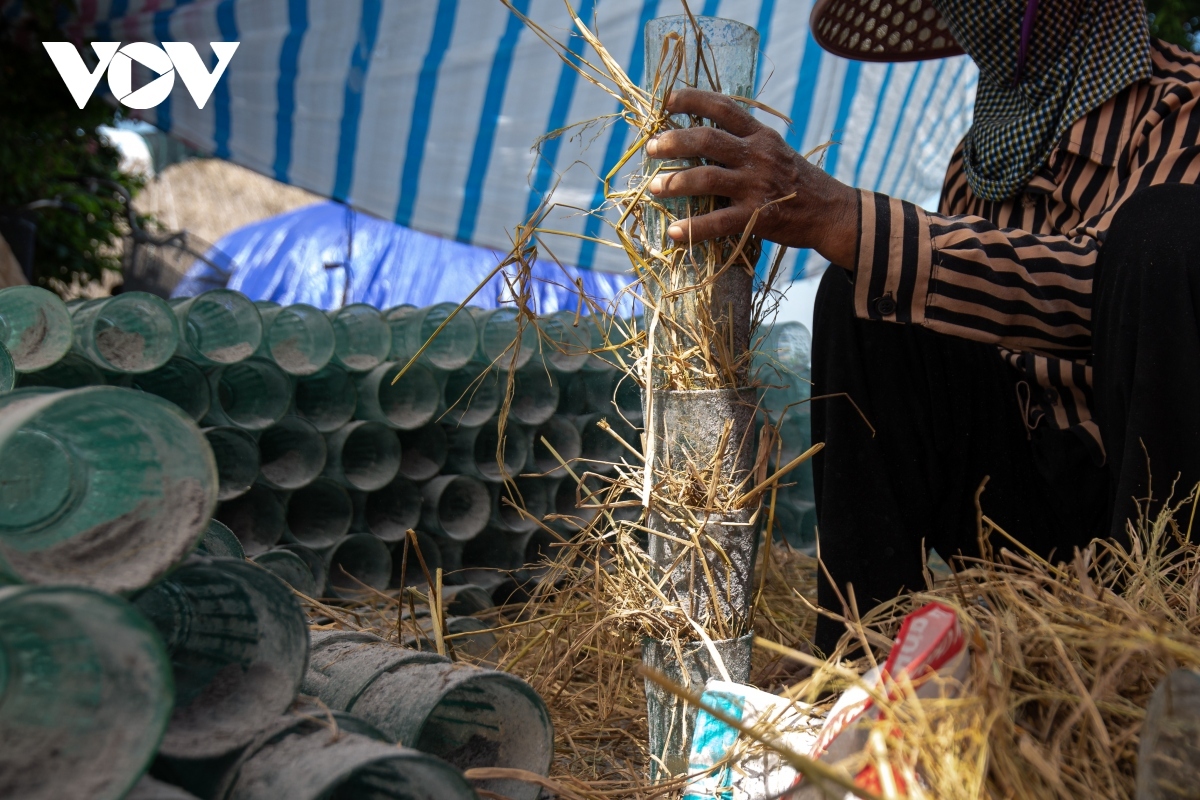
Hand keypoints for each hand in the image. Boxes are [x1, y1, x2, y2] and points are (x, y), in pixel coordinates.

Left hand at [646, 88, 858, 268]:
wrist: (831, 212)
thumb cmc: (798, 182)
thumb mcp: (775, 151)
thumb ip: (745, 143)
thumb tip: (702, 138)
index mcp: (760, 135)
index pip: (723, 106)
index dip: (692, 99)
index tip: (667, 100)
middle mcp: (757, 155)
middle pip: (707, 139)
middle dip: (673, 142)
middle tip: (651, 148)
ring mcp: (756, 185)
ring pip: (707, 177)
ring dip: (674, 182)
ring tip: (654, 188)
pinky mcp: (757, 216)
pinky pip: (718, 222)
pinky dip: (693, 228)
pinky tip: (674, 233)